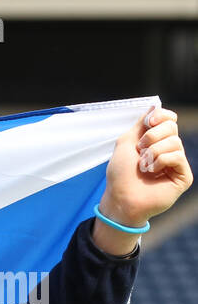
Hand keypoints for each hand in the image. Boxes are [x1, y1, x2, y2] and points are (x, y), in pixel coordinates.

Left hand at [95, 107, 191, 254]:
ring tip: (143, 165)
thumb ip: (140, 124)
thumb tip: (155, 106)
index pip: (169, 119)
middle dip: (152, 135)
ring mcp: (177, 164)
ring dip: (153, 151)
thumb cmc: (120, 174)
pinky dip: (161, 161)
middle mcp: (169, 150)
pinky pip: (177, 156)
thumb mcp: (126, 142)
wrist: (120, 198)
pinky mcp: (183, 176)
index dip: (160, 117)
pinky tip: (152, 171)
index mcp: (157, 142)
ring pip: (174, 142)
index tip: (147, 123)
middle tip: (140, 149)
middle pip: (172, 127)